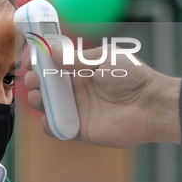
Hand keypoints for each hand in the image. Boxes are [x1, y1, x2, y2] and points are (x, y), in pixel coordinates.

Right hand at [24, 45, 181, 147]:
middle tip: (33, 79)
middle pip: (45, 86)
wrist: (151, 105)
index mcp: (81, 70)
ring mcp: (77, 109)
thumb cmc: (132, 77)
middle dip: (34, 81)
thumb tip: (51, 51)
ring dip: (38, 101)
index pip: (53, 65)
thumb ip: (76, 59)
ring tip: (39, 97)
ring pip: (48, 106)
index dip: (39, 62)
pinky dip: (50, 124)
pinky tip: (50, 117)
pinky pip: (58, 128)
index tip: (30, 59)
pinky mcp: (80, 129)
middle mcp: (76, 89)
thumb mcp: (103, 59)